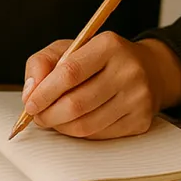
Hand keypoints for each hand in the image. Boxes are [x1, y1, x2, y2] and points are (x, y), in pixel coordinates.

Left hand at [21, 33, 180, 139]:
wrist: (150, 70)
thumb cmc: (101, 59)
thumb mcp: (70, 48)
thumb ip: (43, 63)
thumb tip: (30, 92)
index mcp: (109, 45)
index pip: (70, 72)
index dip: (45, 92)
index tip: (30, 104)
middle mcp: (128, 70)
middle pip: (76, 103)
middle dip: (49, 115)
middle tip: (38, 116)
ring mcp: (137, 97)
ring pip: (86, 125)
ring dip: (62, 127)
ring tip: (54, 120)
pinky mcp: (141, 120)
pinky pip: (100, 135)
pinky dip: (80, 133)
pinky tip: (76, 122)